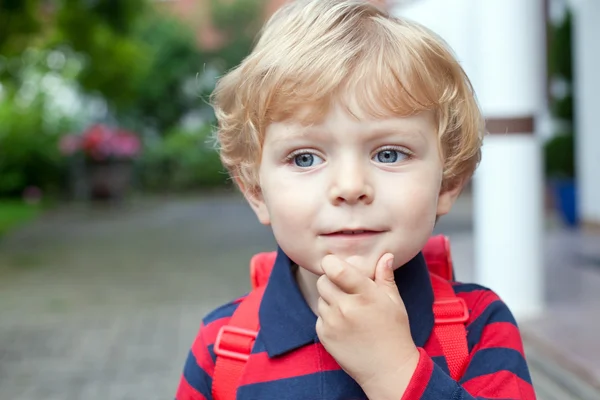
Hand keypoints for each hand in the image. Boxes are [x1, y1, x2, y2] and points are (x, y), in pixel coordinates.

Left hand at [316, 253, 419, 399]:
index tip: (336, 264)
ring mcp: (332, 323)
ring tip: (349, 309)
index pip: (336, 269)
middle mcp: (345, 308)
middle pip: (322, 281)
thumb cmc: (394, 332)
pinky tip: (344, 324)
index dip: (331, 263)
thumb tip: (386, 255)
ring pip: (320, 298)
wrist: (388, 370)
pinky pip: (319, 316)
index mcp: (365, 295)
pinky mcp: (324, 336)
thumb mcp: (394, 302)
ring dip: (330, 298)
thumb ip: (385, 276)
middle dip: (332, 280)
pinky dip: (328, 316)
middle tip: (345, 288)